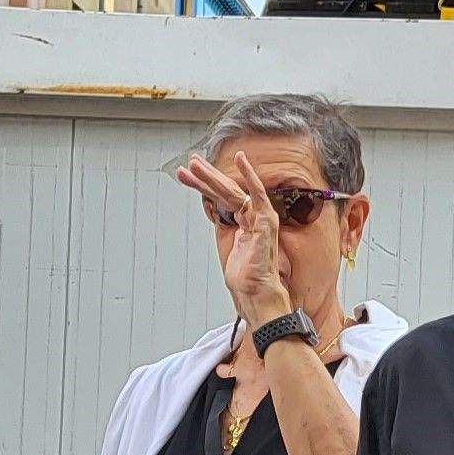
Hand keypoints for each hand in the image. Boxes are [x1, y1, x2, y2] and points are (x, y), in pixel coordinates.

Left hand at [178, 153, 292, 327]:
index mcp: (244, 224)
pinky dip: (250, 176)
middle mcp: (253, 217)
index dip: (205, 186)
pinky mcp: (264, 222)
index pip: (222, 199)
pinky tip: (241, 160)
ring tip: (193, 164)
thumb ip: (230, 233)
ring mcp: (260, 218)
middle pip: (226, 191)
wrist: (256, 295)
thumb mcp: (231, 251)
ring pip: (232, 191)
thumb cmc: (247, 279)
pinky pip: (257, 194)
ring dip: (211, 177)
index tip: (189, 176)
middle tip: (188, 164)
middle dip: (205, 177)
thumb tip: (220, 224)